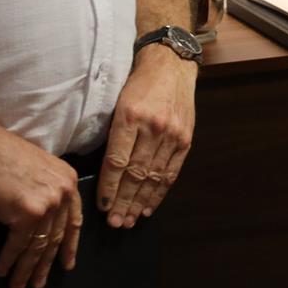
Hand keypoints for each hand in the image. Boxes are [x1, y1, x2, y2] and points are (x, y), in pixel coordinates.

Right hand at [0, 122, 82, 287]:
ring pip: (38, 246)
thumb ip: (50, 191)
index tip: (67, 263)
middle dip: (46, 264)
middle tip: (39, 282)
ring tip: (20, 285)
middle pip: (56, 237)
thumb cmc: (6, 158)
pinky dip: (9, 260)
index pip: (74, 220)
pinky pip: (18, 245)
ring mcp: (47, 204)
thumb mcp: (41, 171)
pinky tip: (3, 270)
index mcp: (69, 182)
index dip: (70, 245)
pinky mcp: (28, 213)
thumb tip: (47, 219)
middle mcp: (63, 193)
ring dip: (27, 269)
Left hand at [98, 45, 196, 227]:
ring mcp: (172, 134)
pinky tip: (148, 206)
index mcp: (130, 117)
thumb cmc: (138, 84)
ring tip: (128, 220)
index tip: (101, 207)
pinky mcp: (185, 138)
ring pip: (153, 177)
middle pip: (135, 174)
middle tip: (114, 223)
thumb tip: (103, 172)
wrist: (171, 64)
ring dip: (139, 202)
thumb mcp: (118, 103)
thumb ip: (113, 135)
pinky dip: (159, 192)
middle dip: (122, 202)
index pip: (117, 161)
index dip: (108, 188)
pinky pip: (171, 172)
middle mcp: (153, 127)